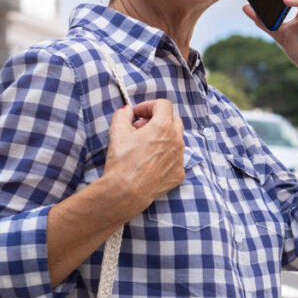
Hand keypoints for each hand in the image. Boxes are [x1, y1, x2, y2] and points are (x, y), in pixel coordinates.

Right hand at [103, 99, 184, 213]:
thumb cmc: (122, 162)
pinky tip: (149, 162)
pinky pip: (175, 159)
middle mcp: (177, 141)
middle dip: (156, 120)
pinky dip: (164, 156)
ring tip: (143, 146)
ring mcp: (180, 158)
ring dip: (162, 138)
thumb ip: (123, 115)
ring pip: (175, 140)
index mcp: (164, 127)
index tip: (137, 114)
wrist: (126, 192)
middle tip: (139, 128)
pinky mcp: (179, 174)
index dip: (148, 106)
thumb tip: (127, 111)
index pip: (163, 105)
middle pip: (173, 120)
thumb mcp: (117, 132)